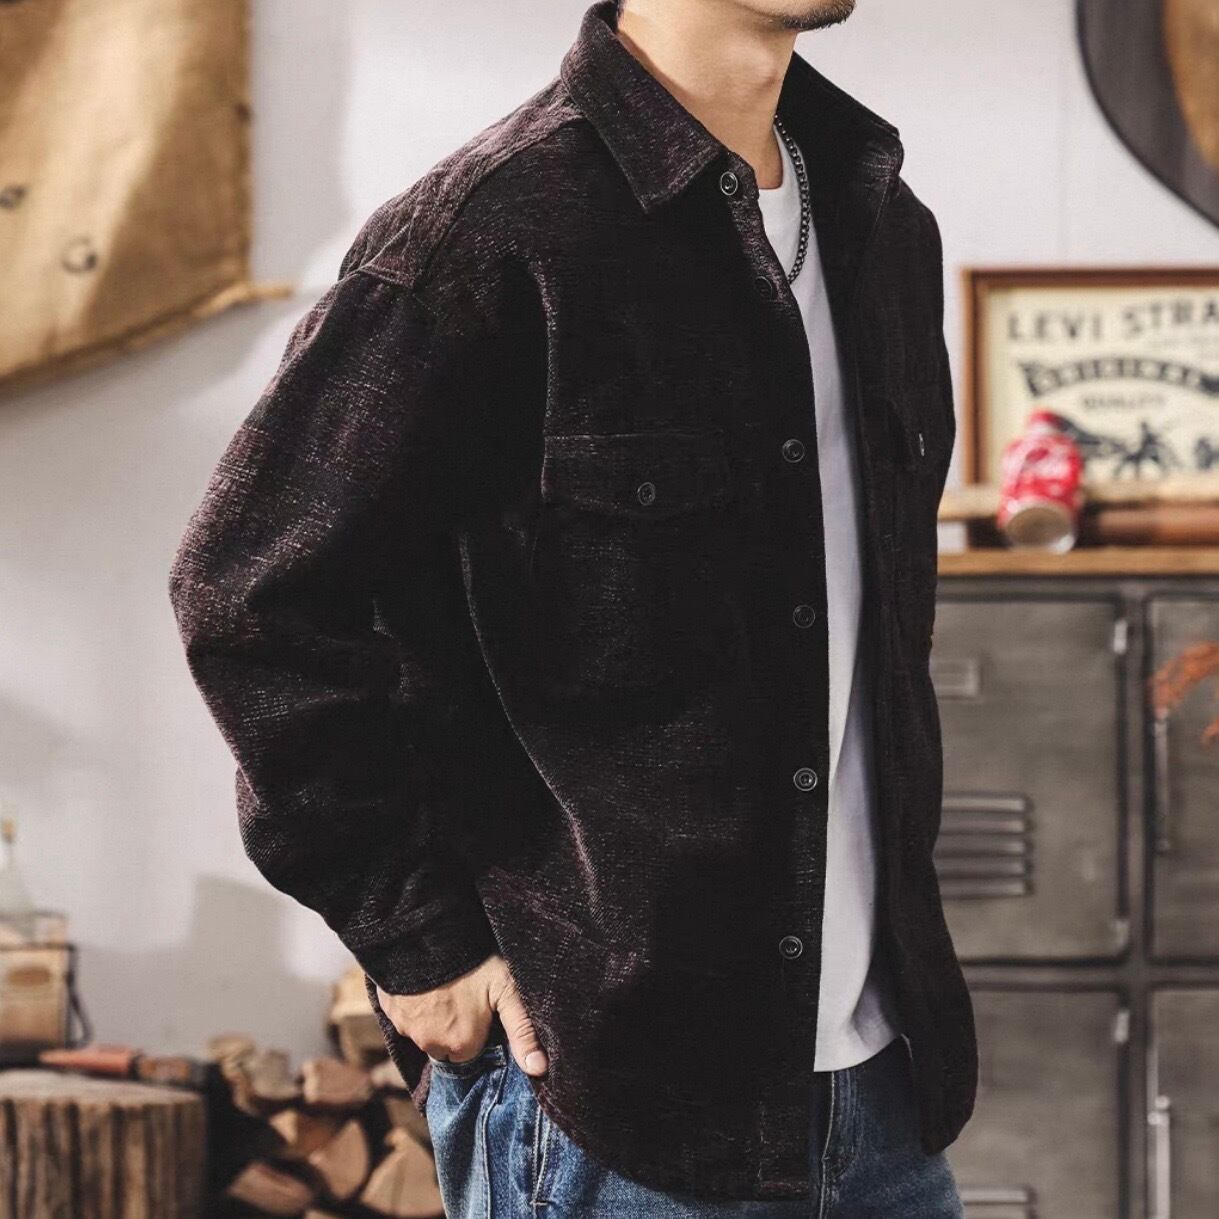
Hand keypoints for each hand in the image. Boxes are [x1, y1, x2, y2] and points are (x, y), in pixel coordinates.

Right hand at [376, 953, 548, 1076]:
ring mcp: (406, 1027)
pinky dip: (409, 1002)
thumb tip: (539, 1070)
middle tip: (461, 993)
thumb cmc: (474, 962)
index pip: (470, 1048)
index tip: (479, 1005)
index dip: (475, 1027)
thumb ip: (523, 1031)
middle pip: (445, 1043)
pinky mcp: (388, 1010)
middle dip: (452, 1025)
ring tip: (443, 985)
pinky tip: (421, 982)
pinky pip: (401, 1014)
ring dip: (430, 1015)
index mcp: (462, 1044)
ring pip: (422, 1030)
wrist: (428, 933)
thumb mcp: (507, 990)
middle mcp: (431, 1044)